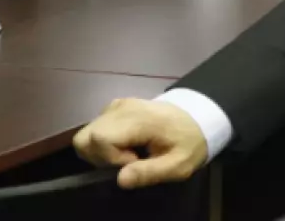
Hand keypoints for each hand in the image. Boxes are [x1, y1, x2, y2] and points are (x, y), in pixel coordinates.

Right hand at [73, 98, 207, 188]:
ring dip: (100, 150)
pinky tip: (127, 144)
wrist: (199, 117)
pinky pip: (96, 128)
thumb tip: (120, 179)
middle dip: (100, 156)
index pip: (100, 139)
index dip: (110, 158)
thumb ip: (149, 172)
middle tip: (128, 160)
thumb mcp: (178, 164)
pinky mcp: (115, 107)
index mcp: (138, 119)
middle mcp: (121, 108)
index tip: (135, 161)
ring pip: (87, 134)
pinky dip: (104, 141)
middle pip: (85, 137)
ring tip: (128, 153)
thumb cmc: (189, 141)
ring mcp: (116, 105)